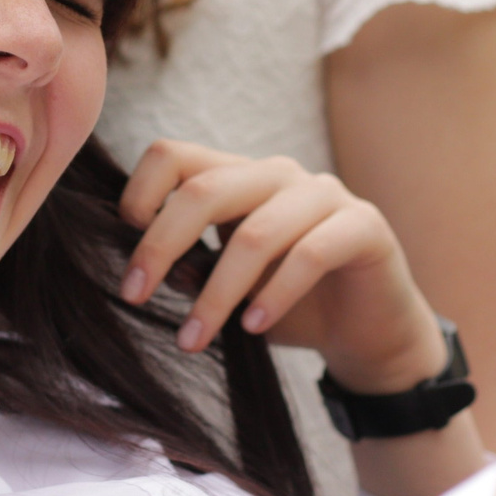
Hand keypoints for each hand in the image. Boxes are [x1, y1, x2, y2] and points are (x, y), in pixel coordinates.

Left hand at [117, 142, 445, 393]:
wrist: (367, 332)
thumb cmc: (288, 306)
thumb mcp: (227, 287)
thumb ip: (191, 268)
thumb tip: (145, 272)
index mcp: (238, 178)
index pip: (173, 156)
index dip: (139, 197)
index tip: (129, 256)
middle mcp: (278, 175)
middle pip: (204, 189)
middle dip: (160, 245)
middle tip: (134, 296)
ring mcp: (325, 195)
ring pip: (255, 231)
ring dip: (217, 292)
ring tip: (194, 338)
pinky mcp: (365, 226)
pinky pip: (311, 254)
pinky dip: (275, 294)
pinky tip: (255, 327)